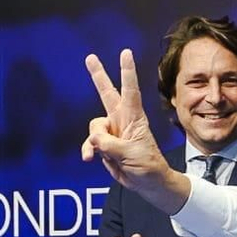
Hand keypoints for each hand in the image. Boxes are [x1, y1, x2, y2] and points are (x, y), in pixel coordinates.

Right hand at [83, 49, 190, 213]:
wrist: (147, 183)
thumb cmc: (148, 165)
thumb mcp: (131, 154)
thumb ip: (110, 144)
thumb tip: (93, 139)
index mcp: (134, 117)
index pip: (130, 90)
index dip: (127, 71)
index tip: (125, 53)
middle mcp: (122, 120)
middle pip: (107, 93)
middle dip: (98, 75)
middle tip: (90, 57)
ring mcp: (112, 131)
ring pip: (94, 127)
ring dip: (94, 141)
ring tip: (100, 154)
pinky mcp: (104, 144)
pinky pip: (90, 143)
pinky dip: (88, 150)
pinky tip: (90, 158)